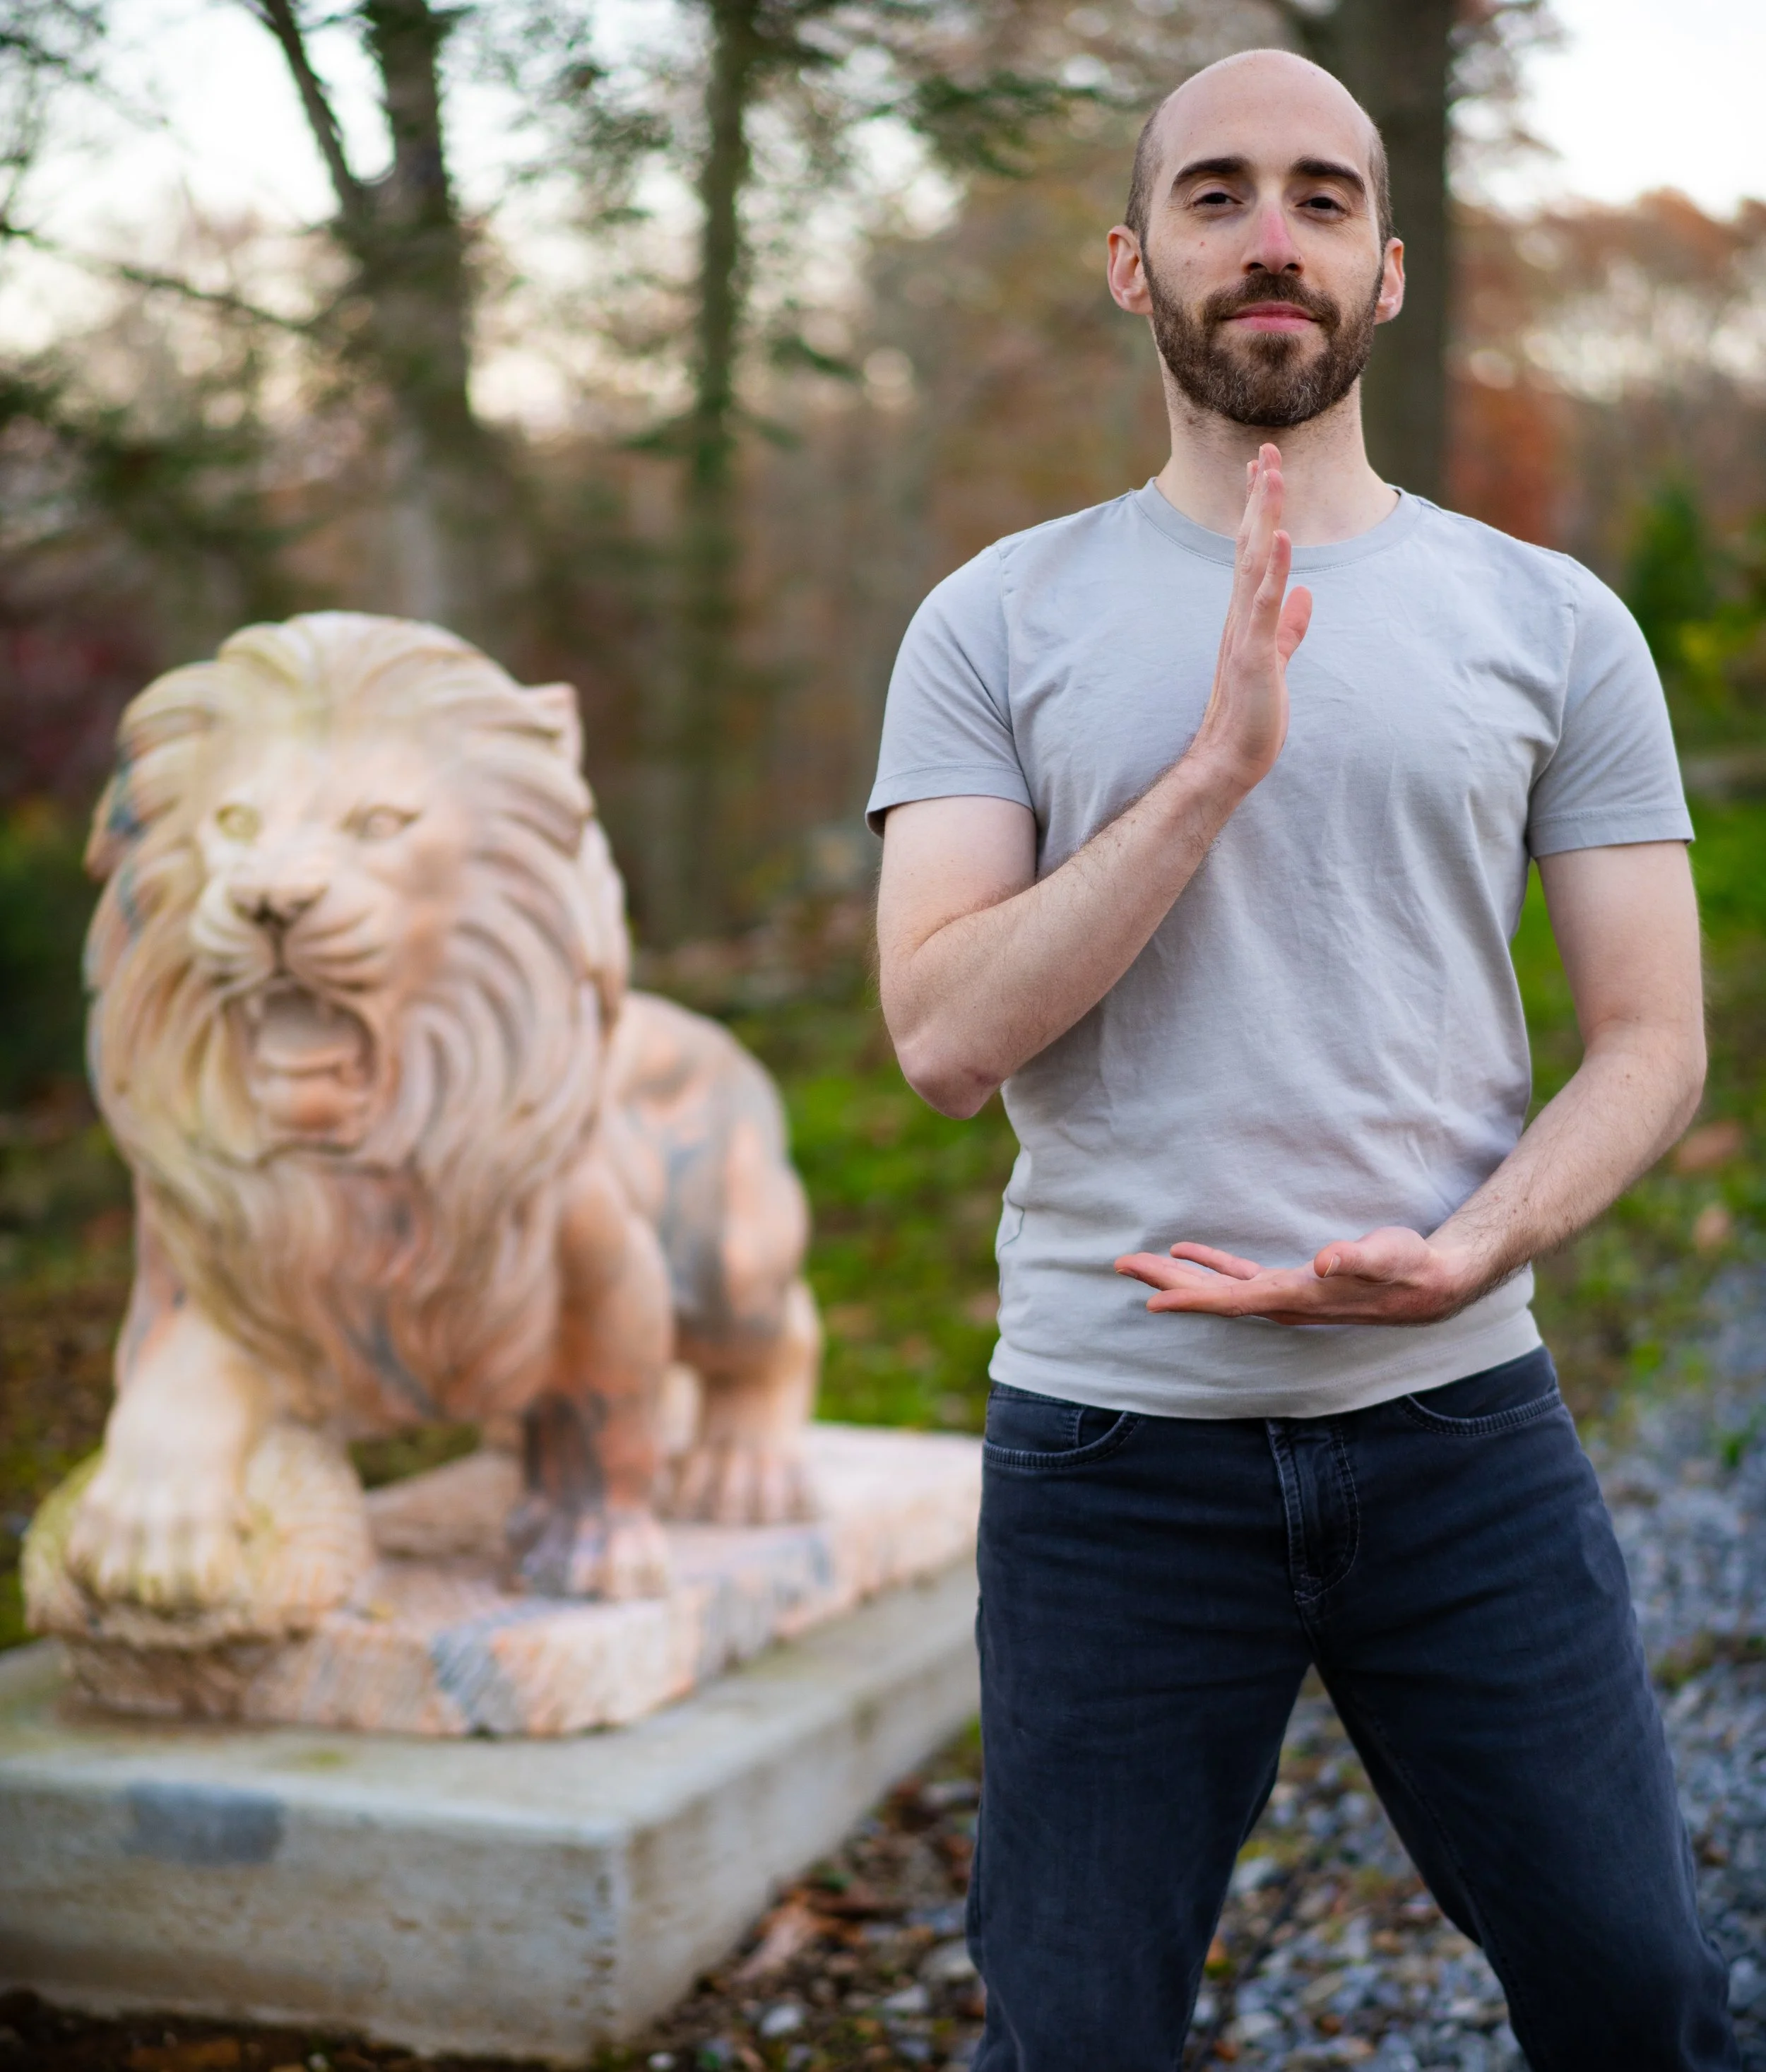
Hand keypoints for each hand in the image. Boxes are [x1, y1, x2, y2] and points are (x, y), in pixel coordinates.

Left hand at [1114, 1225, 1483, 1327]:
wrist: (1429, 1286)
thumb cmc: (1408, 1267)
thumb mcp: (1387, 1256)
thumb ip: (1355, 1258)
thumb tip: (1324, 1262)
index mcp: (1297, 1297)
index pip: (1234, 1300)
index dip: (1193, 1297)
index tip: (1151, 1298)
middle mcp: (1283, 1302)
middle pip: (1213, 1296)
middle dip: (1167, 1281)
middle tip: (1121, 1264)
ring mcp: (1284, 1296)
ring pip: (1220, 1288)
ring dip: (1180, 1276)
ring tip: (1140, 1263)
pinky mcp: (1290, 1286)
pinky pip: (1238, 1278)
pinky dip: (1211, 1267)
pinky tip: (1191, 1253)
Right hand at [1191, 444, 1313, 788]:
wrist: (1229, 759)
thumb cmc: (1251, 715)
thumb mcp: (1275, 661)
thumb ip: (1290, 628)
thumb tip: (1305, 597)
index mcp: (1246, 615)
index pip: (1253, 551)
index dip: (1260, 509)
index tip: (1265, 469)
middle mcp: (1240, 614)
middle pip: (1250, 543)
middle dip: (1260, 496)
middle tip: (1267, 449)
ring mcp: (1244, 631)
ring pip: (1254, 562)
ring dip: (1264, 516)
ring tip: (1272, 474)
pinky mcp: (1253, 654)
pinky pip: (1264, 605)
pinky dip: (1273, 569)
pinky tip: (1280, 537)